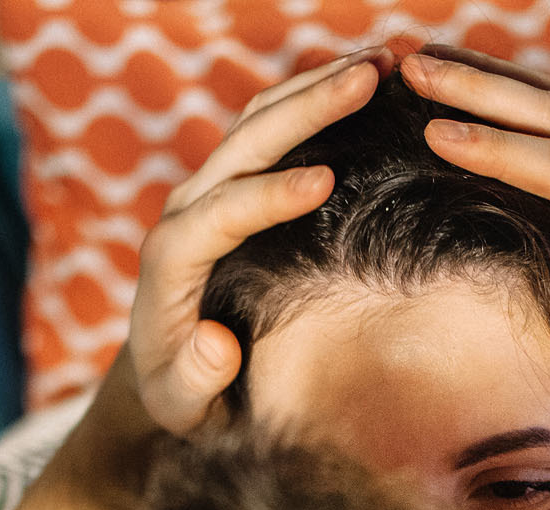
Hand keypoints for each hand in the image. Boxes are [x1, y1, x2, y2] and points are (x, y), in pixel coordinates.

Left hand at [127, 47, 387, 433]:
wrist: (168, 372)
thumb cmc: (184, 397)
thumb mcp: (182, 406)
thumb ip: (192, 381)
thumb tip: (216, 346)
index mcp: (170, 265)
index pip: (216, 216)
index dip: (267, 195)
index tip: (323, 179)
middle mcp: (184, 214)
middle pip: (242, 146)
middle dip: (305, 109)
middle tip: (370, 79)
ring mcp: (206, 192)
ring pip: (257, 124)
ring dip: (316, 89)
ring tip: (381, 64)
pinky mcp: (229, 186)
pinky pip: (268, 130)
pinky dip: (311, 99)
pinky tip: (363, 83)